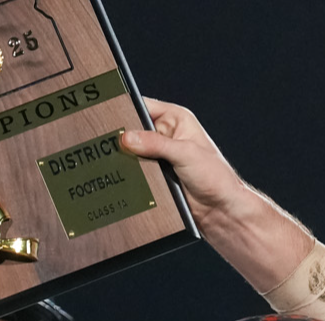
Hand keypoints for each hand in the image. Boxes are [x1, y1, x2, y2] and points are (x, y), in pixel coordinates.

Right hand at [118, 98, 312, 289]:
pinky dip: (127, 174)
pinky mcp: (154, 175)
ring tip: (111, 160)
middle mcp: (166, 134)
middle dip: (121, 137)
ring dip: (124, 159)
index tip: (106, 116)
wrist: (220, 211)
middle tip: (104, 142)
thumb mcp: (185, 154)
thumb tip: (127, 137)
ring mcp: (158, 156)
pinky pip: (134, 171)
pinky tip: (119, 176)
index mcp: (176, 119)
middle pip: (132, 130)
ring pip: (130, 152)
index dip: (124, 109)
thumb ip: (156, 144)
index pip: (143, 106)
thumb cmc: (216, 178)